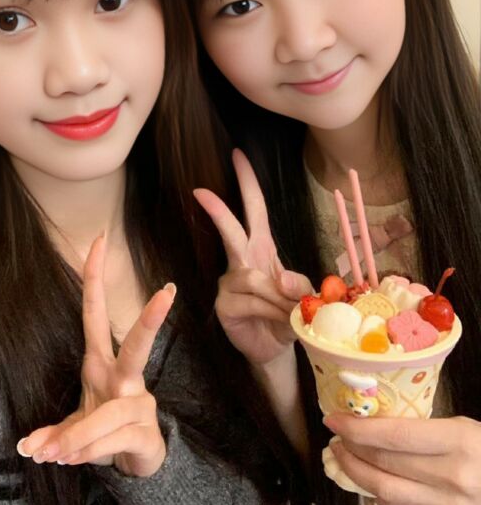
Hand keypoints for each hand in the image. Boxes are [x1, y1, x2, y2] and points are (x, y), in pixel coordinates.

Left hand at [17, 234, 174, 476]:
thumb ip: (54, 432)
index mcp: (102, 363)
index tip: (100, 240)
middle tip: (167, 292)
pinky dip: (86, 451)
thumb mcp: (74, 425)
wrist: (136, 463)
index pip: (96, 312)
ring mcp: (139, 404)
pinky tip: (72, 459)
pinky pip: (110, 440)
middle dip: (151, 320)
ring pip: (107, 415)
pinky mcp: (144, 432)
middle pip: (137, 345)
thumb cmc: (104, 431)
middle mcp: (124, 378)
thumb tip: (27, 447)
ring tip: (54, 454)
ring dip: (76, 436)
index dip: (95, 277)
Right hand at [194, 148, 313, 364]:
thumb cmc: (287, 315)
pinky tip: (277, 320)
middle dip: (218, 209)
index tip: (238, 155)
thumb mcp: (303, 296)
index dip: (247, 183)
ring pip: (252, 276)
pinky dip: (271, 310)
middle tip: (200, 190)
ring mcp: (230, 282)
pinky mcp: (224, 305)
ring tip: (291, 312)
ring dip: (278, 296)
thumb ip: (299, 284)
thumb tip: (281, 276)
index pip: (255, 209)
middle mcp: (242, 261)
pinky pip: (250, 300)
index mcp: (262, 249)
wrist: (275, 349)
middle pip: (231, 229)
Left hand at [325, 413, 480, 504]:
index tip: (332, 418)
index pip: (392, 437)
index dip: (356, 429)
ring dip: (355, 474)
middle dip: (350, 448)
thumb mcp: (463, 427)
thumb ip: (422, 429)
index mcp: (457, 441)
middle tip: (335, 436)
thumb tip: (374, 424)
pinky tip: (369, 480)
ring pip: (385, 492)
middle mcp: (452, 476)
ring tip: (343, 457)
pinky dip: (378, 494)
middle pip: (383, 464)